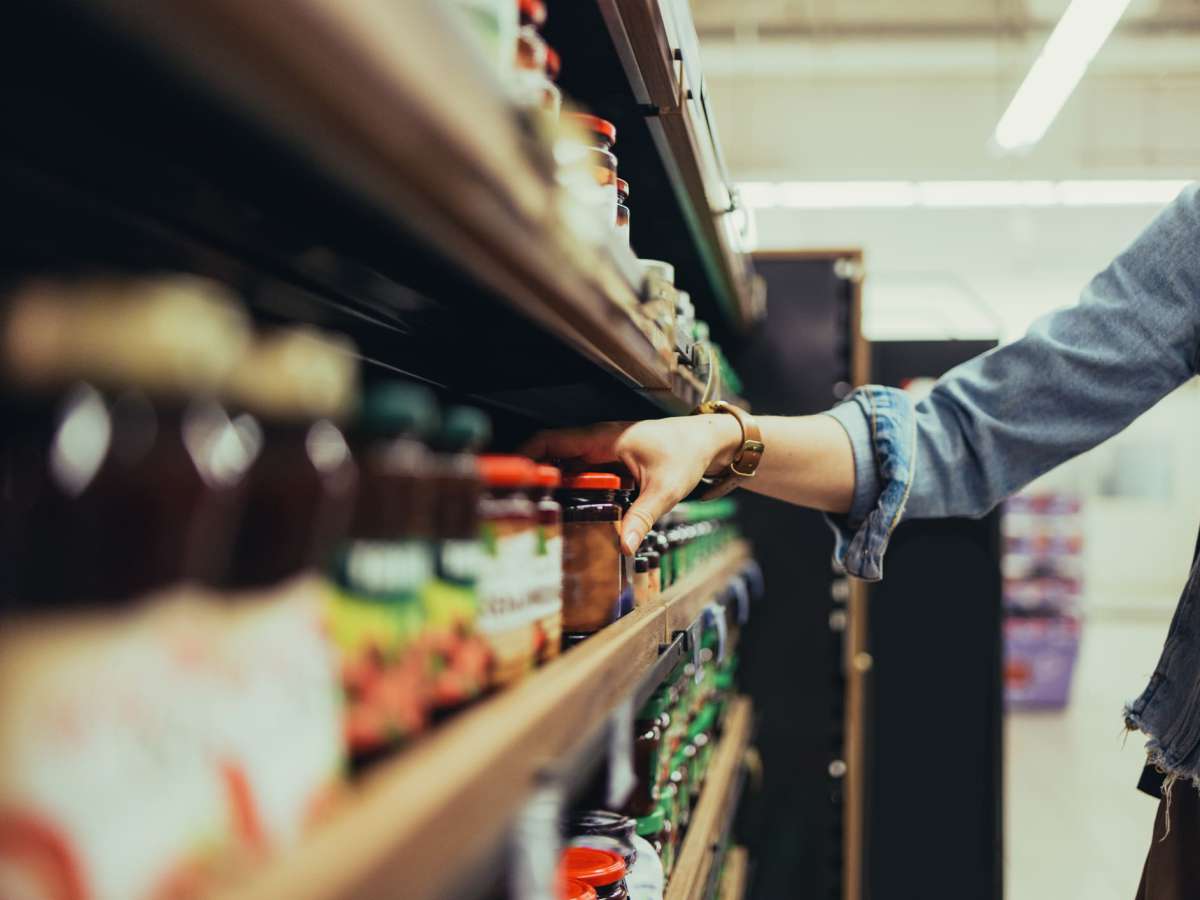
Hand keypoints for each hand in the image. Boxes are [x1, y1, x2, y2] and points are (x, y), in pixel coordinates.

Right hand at [521, 415, 741, 554]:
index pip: (552, 440)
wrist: (710, 441)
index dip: (527, 455)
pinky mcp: (614, 461)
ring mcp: (605, 451)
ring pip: (568, 466)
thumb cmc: (688, 454)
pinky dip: (571, 487)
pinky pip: (583, 473)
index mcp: (603, 438)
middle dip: (535, 477)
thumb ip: (642, 517)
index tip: (511, 477)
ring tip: (535, 513)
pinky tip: (567, 510)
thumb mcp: (664, 489)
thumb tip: (623, 546)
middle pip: (554, 456)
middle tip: (517, 506)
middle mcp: (598, 441)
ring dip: (552, 484)